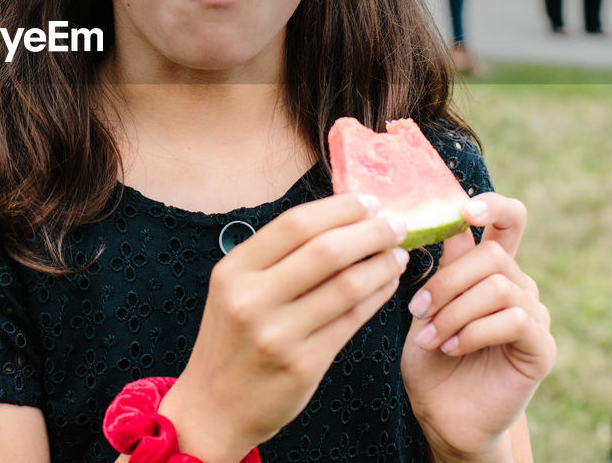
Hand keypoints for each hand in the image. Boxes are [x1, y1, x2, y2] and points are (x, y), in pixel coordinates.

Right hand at [159, 194, 409, 462]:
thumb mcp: (234, 290)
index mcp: (233, 271)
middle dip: (370, 232)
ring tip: (397, 254)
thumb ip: (275, 258)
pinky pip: (352, 320)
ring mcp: (278, 334)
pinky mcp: (304, 364)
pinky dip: (377, 296)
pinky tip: (387, 284)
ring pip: (347, 285)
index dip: (339, 209)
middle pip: (325, 250)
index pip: (294, 224)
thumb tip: (340, 220)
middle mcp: (252, 299)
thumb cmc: (233, 340)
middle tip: (395, 224)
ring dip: (382, 264)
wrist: (214, 407)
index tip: (369, 202)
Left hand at [401, 194, 554, 461]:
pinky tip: (452, 348)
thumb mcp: (427, 306)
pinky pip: (515, 320)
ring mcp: (535, 316)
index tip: (464, 210)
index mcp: (489, 270)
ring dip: (455, 311)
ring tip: (430, 337)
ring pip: (499, 287)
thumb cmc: (430, 358)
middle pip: (493, 255)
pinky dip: (474, 331)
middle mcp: (518, 286)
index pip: (508, 221)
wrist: (442, 414)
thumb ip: (442, 268)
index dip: (492, 206)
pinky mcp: (542, 347)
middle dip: (448, 281)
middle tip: (417, 310)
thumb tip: (448, 223)